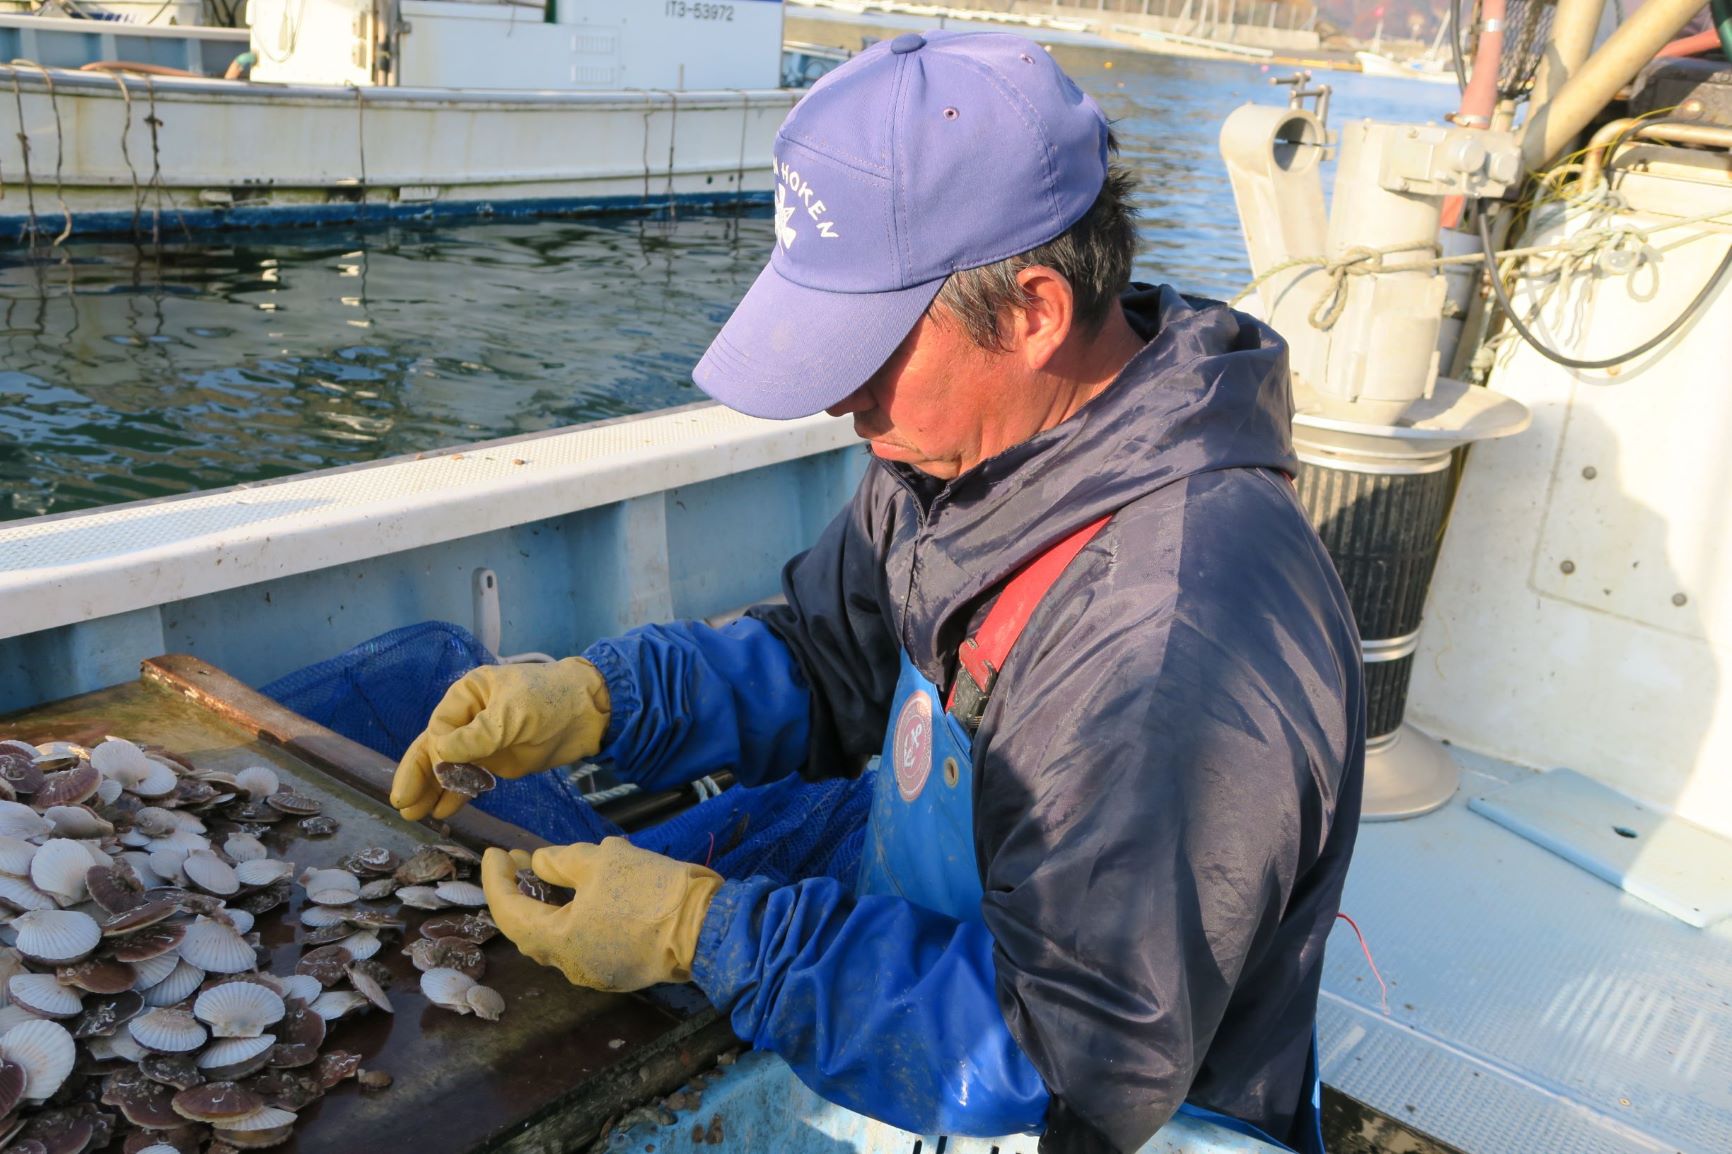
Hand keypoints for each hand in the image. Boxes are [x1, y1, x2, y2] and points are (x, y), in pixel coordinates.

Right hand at [390, 658, 609, 821]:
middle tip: (401, 803)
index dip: (434, 752)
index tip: (440, 770)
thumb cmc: (550, 700)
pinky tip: (442, 811)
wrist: (590, 712)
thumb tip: (438, 754)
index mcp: (468, 695)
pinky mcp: (498, 761)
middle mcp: (469, 718)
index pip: (438, 727)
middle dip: (418, 776)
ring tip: (413, 815)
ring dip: (432, 789)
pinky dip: (457, 794)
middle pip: (434, 748)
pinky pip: (470, 780)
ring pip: (449, 767)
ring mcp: (483, 742)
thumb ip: (476, 737)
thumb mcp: (512, 714)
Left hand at [479, 839, 722, 991]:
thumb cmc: (650, 890)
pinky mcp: (618, 970)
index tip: (496, 852)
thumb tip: (538, 864)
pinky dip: (573, 916)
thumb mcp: (601, 860)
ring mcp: (596, 973)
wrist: (707, 926)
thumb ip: (560, 862)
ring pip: (558, 936)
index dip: (497, 881)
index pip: (509, 913)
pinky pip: (583, 941)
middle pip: (530, 930)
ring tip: (551, 870)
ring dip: (548, 905)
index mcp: (560, 941)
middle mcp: (571, 966)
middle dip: (519, 893)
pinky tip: (585, 892)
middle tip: (519, 860)